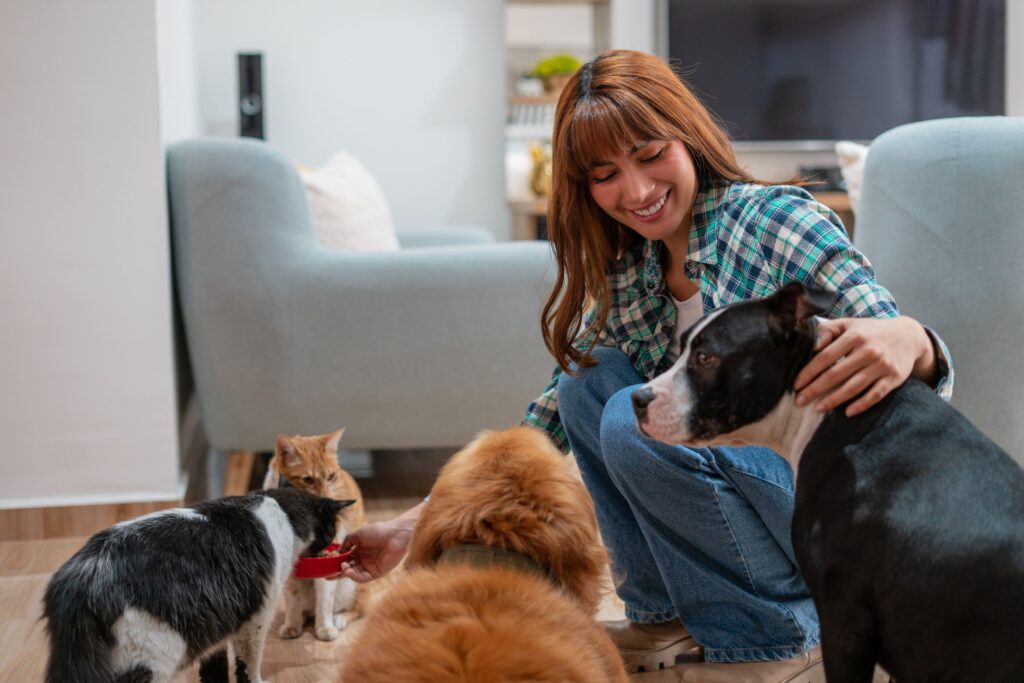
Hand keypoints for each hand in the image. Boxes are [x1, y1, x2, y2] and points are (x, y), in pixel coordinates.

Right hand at [327, 501, 423, 582]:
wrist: (396, 534)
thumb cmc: (379, 530)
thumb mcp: (358, 534)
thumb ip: (347, 542)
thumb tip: (337, 552)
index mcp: (359, 550)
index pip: (344, 559)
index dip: (335, 563)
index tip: (326, 565)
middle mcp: (363, 560)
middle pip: (348, 569)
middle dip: (337, 572)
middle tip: (328, 574)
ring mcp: (370, 567)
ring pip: (354, 574)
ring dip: (346, 573)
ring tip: (342, 568)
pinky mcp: (377, 573)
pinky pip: (363, 578)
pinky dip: (354, 576)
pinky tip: (349, 571)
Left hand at [794, 316, 934, 416]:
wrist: (909, 335)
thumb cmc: (870, 331)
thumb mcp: (849, 324)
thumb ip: (828, 330)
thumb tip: (812, 345)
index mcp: (854, 336)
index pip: (825, 357)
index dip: (809, 372)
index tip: (796, 385)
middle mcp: (868, 351)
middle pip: (836, 374)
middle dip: (815, 389)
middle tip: (799, 401)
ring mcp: (882, 365)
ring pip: (854, 386)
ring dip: (834, 400)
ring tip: (817, 409)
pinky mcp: (894, 378)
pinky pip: (876, 394)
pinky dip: (862, 404)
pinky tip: (847, 412)